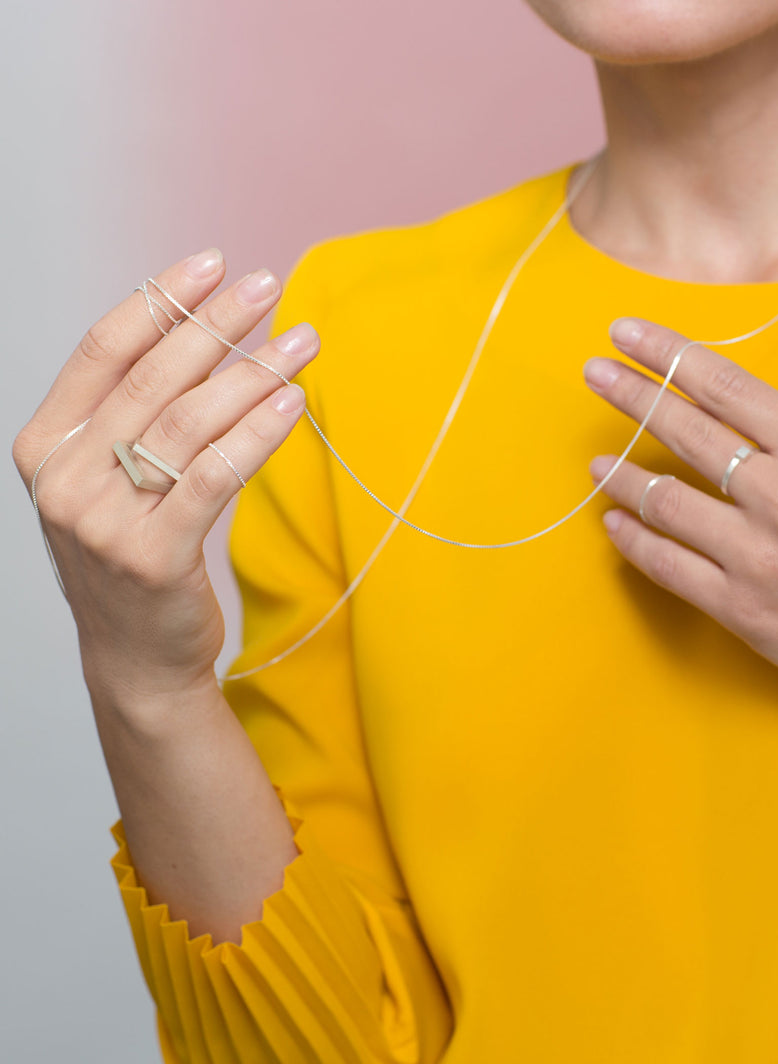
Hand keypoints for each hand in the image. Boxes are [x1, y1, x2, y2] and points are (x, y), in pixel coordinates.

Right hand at [12, 249, 318, 700]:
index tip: (211, 263)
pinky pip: (215, 475)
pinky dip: (258, 433)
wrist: (136, 656)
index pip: (103, 350)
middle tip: (269, 285)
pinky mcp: (152, 556)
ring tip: (301, 340)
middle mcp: (65, 478)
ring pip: (191, 422)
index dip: (160, 301)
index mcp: (46, 445)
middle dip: (217, 323)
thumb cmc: (135, 552)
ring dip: (253, 372)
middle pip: (154, 378)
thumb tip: (203, 332)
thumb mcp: (111, 479)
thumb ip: (133, 416)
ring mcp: (103, 520)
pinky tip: (293, 401)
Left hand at [583, 316, 777, 734]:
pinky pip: (666, 565)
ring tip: (596, 462)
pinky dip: (633, 541)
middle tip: (593, 372)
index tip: (627, 334)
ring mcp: (755, 554)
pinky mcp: (738, 606)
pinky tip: (614, 523)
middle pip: (685, 431)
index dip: (668, 353)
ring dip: (621, 475)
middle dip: (632, 394)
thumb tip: (766, 428)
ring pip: (664, 501)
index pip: (725, 385)